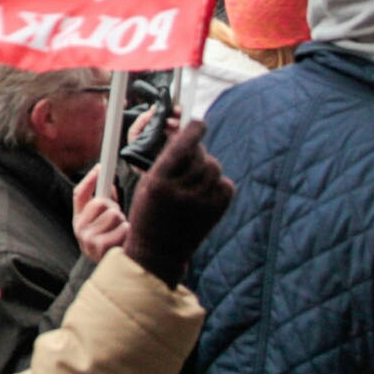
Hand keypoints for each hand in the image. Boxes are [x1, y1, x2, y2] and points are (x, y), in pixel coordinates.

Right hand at [72, 166, 128, 263]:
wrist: (116, 278)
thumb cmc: (114, 245)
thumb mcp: (106, 224)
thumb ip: (107, 205)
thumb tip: (110, 185)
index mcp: (79, 221)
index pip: (80, 194)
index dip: (90, 179)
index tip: (101, 167)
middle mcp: (79, 230)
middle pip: (100, 203)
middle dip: (114, 208)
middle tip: (118, 219)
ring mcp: (88, 239)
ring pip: (113, 215)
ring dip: (122, 223)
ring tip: (122, 235)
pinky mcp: (100, 248)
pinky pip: (121, 228)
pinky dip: (128, 233)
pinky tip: (125, 243)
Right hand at [122, 122, 234, 286]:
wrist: (159, 252)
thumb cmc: (149, 213)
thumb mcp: (147, 184)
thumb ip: (166, 161)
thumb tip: (185, 135)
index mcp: (158, 181)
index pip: (182, 145)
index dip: (193, 129)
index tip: (197, 122)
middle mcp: (180, 191)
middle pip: (201, 156)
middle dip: (197, 152)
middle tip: (189, 159)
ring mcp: (201, 203)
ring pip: (214, 168)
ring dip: (206, 168)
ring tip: (194, 179)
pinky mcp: (216, 213)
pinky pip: (226, 185)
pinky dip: (218, 184)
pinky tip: (205, 191)